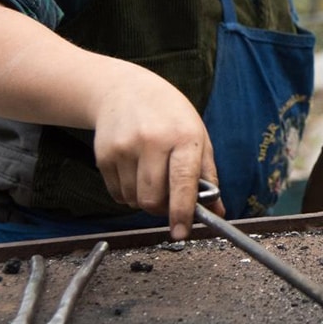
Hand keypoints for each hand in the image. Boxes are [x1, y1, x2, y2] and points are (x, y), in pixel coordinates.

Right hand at [90, 63, 221, 240]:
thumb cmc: (170, 116)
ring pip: (134, 200)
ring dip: (144, 200)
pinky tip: (133, 170)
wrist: (125, 90)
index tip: (181, 233)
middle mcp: (152, 141)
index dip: (182, 211)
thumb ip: (208, 176)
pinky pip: (117, 194)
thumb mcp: (198, 136)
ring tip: (150, 175)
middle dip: (162, 208)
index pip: (183, 181)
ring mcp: (125, 147)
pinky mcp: (104, 155)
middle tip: (168, 199)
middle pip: (153, 198)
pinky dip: (127, 193)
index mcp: (184, 136)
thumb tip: (218, 211)